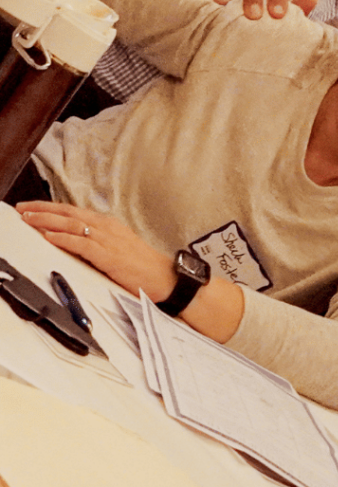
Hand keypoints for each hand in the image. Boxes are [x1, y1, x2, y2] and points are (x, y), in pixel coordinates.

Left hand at [17, 201, 175, 301]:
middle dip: (43, 210)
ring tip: (29, 219)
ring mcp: (109, 241)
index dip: (50, 208)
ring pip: (73, 225)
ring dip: (48, 221)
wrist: (165, 278)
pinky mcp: (110, 256)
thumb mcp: (118, 248)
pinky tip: (50, 237)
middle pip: (70, 213)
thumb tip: (73, 241)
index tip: (31, 207)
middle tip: (22, 208)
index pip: (74, 212)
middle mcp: (108, 228)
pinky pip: (83, 244)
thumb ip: (98, 242)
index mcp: (109, 225)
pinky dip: (64, 239)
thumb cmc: (143, 266)